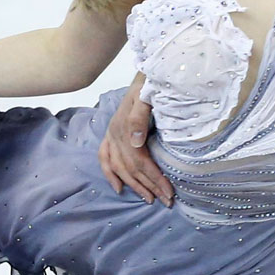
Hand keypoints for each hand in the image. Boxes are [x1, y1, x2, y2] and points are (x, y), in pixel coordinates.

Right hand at [98, 78, 172, 206]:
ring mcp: (111, 135)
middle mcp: (115, 134)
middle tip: (166, 202)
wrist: (144, 73)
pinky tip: (119, 188)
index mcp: (126, 128)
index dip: (155, 179)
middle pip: (132, 168)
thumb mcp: (147, 95)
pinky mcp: (110, 134)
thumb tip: (136, 142)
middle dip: (149, 187)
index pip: (141, 162)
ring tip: (149, 199)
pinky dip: (110, 175)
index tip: (169, 193)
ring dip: (134, 186)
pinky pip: (104, 158)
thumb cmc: (150, 84)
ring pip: (120, 167)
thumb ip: (140, 116)